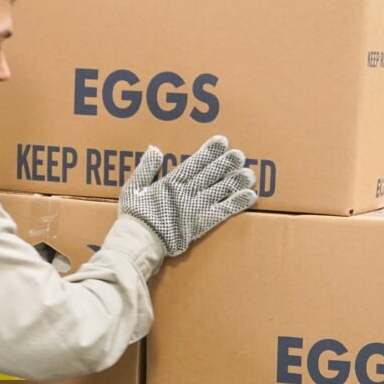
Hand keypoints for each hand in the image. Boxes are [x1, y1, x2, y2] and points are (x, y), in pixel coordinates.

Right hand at [119, 135, 256, 255]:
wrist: (140, 242)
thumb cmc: (135, 217)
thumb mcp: (133, 188)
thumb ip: (145, 169)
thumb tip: (155, 149)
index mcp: (170, 183)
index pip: (194, 163)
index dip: (209, 151)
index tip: (222, 141)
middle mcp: (186, 193)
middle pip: (210, 175)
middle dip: (226, 164)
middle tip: (240, 155)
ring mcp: (195, 209)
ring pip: (220, 191)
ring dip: (236, 182)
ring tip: (250, 174)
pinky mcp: (201, 224)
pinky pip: (222, 212)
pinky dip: (237, 203)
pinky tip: (250, 196)